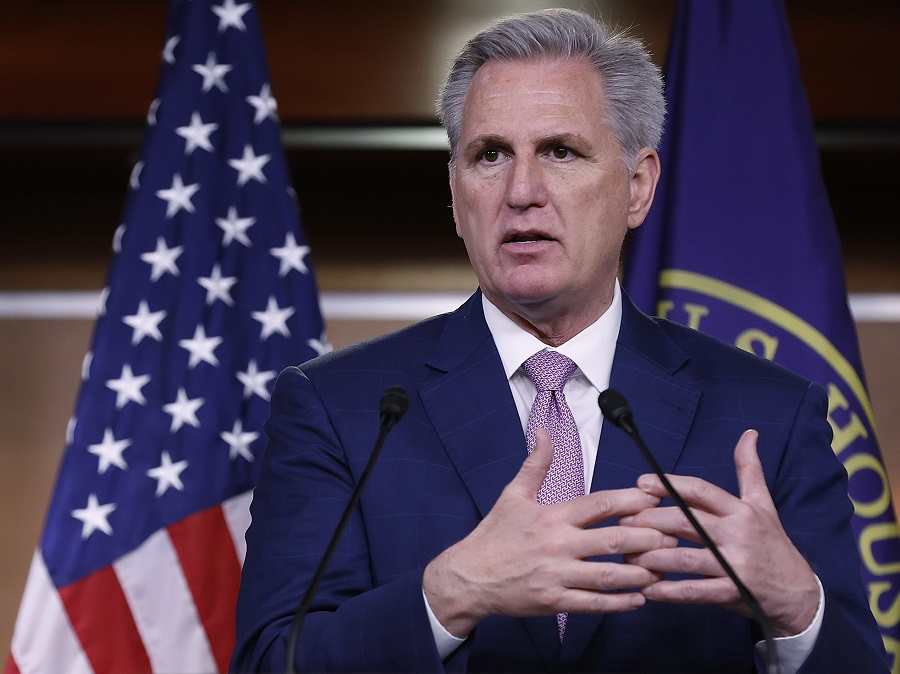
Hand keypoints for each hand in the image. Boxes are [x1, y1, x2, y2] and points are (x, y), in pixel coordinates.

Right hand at [422, 428, 676, 637]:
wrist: (468, 577)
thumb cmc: (493, 535)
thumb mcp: (512, 494)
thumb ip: (535, 463)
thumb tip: (543, 431)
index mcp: (551, 516)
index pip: (598, 505)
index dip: (630, 502)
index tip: (654, 499)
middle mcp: (557, 545)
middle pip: (611, 542)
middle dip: (646, 539)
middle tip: (672, 537)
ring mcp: (556, 576)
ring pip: (608, 576)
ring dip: (638, 574)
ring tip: (661, 570)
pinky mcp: (553, 602)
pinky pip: (593, 604)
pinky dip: (619, 603)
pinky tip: (638, 599)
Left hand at [622, 430, 819, 636]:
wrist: (799, 593)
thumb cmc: (773, 544)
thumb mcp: (763, 504)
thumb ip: (749, 469)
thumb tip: (749, 433)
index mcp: (740, 511)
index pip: (700, 491)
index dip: (669, 485)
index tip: (642, 483)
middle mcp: (736, 535)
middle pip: (686, 522)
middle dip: (651, 520)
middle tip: (624, 521)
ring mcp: (734, 566)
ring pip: (684, 558)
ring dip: (652, 556)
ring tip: (628, 554)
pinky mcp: (732, 593)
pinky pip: (694, 592)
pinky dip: (669, 591)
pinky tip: (647, 588)